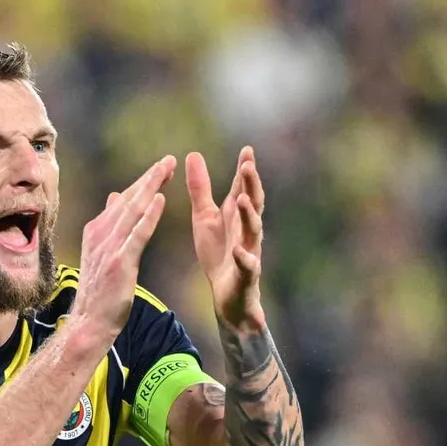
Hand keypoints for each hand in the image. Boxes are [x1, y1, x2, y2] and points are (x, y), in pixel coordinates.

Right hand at [68, 155, 175, 348]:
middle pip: (129, 200)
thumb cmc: (99, 290)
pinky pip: (138, 234)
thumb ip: (109, 224)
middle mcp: (101, 234)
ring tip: (166, 169)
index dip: (142, 182)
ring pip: (133, 211)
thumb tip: (114, 196)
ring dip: (150, 187)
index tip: (159, 166)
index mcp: (97, 230)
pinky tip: (160, 199)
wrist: (90, 321)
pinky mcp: (120, 262)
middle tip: (167, 159)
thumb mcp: (100, 253)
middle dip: (149, 178)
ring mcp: (110, 248)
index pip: (124, 200)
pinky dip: (149, 215)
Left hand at [185, 146, 266, 331]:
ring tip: (244, 199)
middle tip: (248, 166)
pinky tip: (238, 250)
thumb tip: (192, 154)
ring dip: (250, 215)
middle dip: (252, 185)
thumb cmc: (219, 252)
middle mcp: (246, 230)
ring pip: (254, 231)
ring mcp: (249, 252)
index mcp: (236, 216)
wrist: (227, 296)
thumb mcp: (204, 216)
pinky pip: (248, 265)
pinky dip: (244, 258)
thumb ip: (200, 188)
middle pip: (253, 204)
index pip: (243, 188)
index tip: (247, 149)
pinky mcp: (246, 275)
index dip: (245, 170)